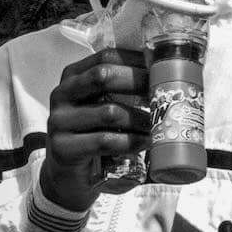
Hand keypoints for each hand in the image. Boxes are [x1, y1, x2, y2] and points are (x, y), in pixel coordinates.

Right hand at [38, 48, 150, 213]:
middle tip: (165, 93)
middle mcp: (62, 94)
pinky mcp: (63, 148)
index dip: (137, 60)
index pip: (106, 56)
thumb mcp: (106, 105)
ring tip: (160, 124)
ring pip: (108, 112)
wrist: (69, 174)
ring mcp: (59, 121)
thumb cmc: (95, 133)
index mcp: (74, 76)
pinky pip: (104, 141)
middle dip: (139, 82)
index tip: (162, 68)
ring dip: (140, 118)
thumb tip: (171, 76)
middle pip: (103, 77)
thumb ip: (125, 90)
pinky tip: (146, 142)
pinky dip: (131, 141)